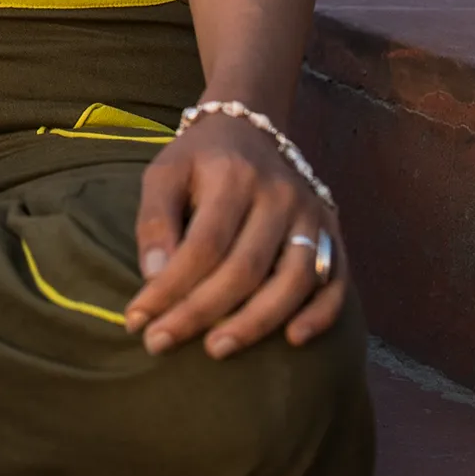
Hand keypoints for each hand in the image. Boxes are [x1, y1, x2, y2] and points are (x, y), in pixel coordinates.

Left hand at [123, 112, 344, 359]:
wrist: (252, 126)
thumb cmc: (200, 160)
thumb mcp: (164, 173)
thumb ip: (154, 220)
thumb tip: (154, 277)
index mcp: (234, 176)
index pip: (203, 244)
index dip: (171, 287)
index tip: (138, 320)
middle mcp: (280, 195)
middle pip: (246, 267)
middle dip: (202, 312)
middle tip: (162, 344)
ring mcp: (312, 215)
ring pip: (295, 280)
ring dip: (257, 322)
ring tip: (217, 349)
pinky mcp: (333, 232)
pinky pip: (336, 280)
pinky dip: (320, 314)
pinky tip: (293, 340)